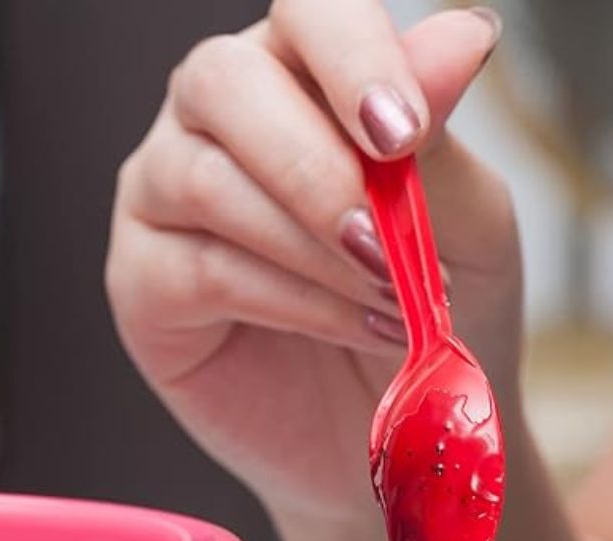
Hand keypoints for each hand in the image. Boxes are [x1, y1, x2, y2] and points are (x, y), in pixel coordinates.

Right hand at [105, 1, 518, 522]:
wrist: (407, 426)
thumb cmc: (435, 312)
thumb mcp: (467, 226)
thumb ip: (443, 141)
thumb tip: (463, 34)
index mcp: (301, 77)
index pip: (304, 12)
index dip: (350, 58)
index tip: (404, 135)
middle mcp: (221, 121)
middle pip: (222, 81)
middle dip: (316, 167)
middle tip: (387, 242)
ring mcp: (167, 198)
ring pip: (205, 181)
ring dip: (311, 247)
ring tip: (391, 300)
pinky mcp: (145, 283)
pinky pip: (201, 269)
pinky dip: (291, 301)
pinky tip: (351, 328)